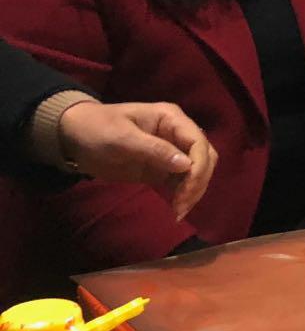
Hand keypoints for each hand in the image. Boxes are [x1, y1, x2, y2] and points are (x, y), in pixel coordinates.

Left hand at [58, 101, 216, 220]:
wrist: (73, 136)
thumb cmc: (96, 129)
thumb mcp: (122, 138)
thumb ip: (154, 150)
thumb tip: (186, 165)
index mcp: (171, 119)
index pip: (198, 142)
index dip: (198, 167)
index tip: (187, 190)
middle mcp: (177, 134)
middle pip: (204, 158)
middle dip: (198, 182)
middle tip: (182, 205)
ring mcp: (171, 152)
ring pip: (197, 171)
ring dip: (193, 191)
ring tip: (178, 212)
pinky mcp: (162, 169)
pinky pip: (182, 182)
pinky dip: (183, 196)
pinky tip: (175, 210)